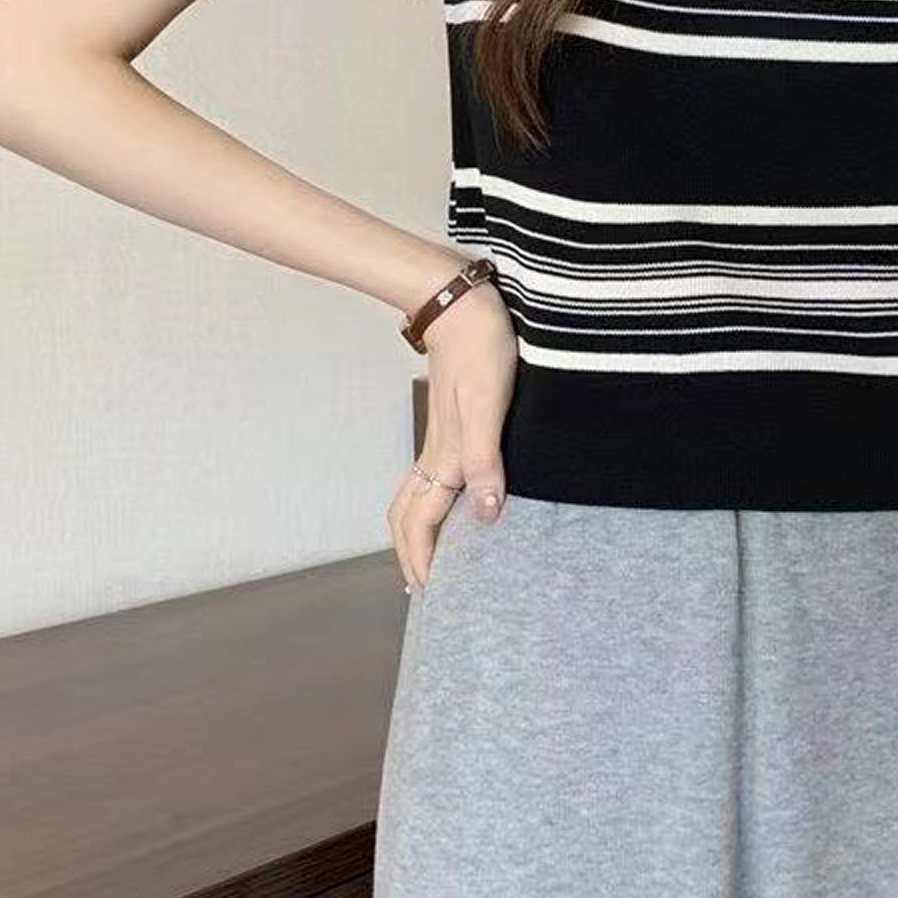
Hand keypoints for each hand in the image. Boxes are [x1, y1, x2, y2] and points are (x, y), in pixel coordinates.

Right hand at [387, 275, 518, 590]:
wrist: (460, 304)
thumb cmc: (480, 348)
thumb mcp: (490, 403)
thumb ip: (487, 458)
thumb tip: (486, 514)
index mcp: (446, 455)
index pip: (423, 521)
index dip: (423, 559)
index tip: (431, 593)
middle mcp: (437, 452)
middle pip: (407, 514)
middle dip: (411, 554)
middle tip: (422, 587)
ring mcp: (439, 437)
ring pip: (413, 495)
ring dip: (415, 530)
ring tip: (428, 556)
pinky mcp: (449, 422)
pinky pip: (429, 476)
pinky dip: (429, 503)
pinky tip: (450, 503)